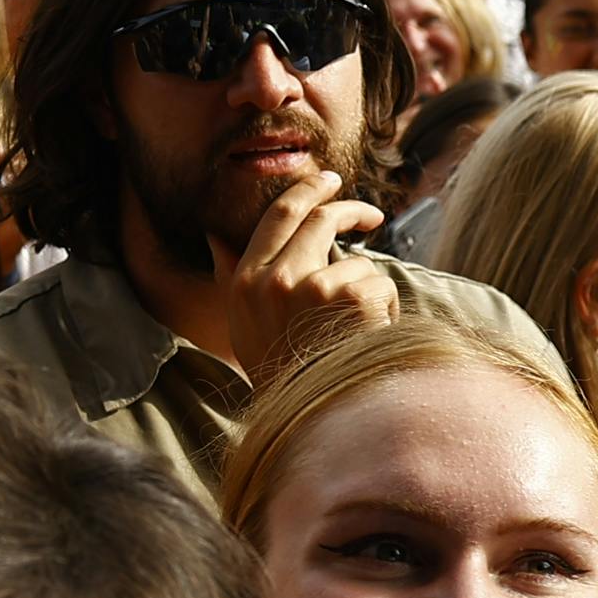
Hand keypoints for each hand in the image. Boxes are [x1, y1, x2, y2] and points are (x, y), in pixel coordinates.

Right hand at [225, 168, 397, 376]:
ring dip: (366, 291)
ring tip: (357, 329)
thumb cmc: (280, 371)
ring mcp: (312, 285)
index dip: (306, 191)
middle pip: (319, 219)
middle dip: (349, 208)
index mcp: (245, 281)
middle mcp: (273, 278)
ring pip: (356, 263)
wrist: (312, 416)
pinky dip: (384, 310)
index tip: (326, 181)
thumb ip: (230, 276)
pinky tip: (369, 336)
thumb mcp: (241, 324)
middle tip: (371, 216)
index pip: (277, 216)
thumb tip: (213, 234)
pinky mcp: (350, 296)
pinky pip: (380, 285)